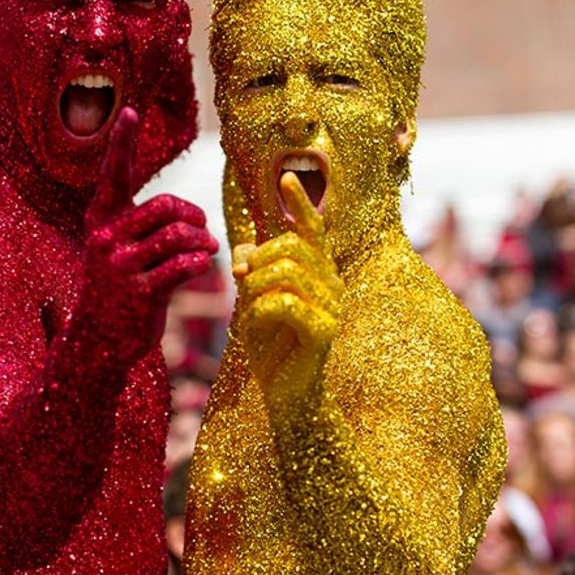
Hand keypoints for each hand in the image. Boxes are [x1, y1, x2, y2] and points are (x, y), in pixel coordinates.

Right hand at [79, 108, 218, 367]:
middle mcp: (106, 239)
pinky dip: (200, 262)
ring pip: (178, 235)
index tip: (129, 113)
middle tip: (202, 227)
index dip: (122, 144)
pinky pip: (183, 265)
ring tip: (208, 248)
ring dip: (202, 241)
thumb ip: (140, 229)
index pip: (113, 176)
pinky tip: (202, 265)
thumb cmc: (115, 291)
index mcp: (100, 222)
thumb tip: (191, 218)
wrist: (95, 342)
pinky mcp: (141, 293)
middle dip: (193, 215)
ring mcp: (121, 267)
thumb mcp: (116, 253)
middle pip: (164, 206)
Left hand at [236, 173, 340, 406]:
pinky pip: (285, 303)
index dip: (300, 204)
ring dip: (256, 286)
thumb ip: (254, 271)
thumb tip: (244, 253)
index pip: (313, 230)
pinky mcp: (323, 331)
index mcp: (320, 272)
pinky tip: (253, 326)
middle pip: (293, 246)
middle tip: (241, 280)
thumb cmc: (272, 346)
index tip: (285, 180)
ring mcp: (333, 307)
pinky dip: (259, 311)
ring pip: (288, 272)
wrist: (285, 394)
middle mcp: (333, 284)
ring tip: (248, 307)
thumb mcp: (255, 300)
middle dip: (259, 258)